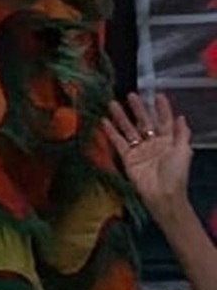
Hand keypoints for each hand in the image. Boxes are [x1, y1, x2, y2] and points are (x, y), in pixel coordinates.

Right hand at [106, 91, 193, 216]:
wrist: (163, 195)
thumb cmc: (176, 174)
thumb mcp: (184, 152)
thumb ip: (182, 134)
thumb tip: (181, 117)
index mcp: (168, 141)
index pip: (164, 121)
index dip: (162, 108)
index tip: (157, 95)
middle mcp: (153, 143)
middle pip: (144, 122)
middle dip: (138, 108)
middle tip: (131, 95)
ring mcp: (139, 150)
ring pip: (129, 129)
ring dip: (121, 117)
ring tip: (113, 104)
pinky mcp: (128, 158)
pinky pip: (118, 142)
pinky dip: (111, 132)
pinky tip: (104, 121)